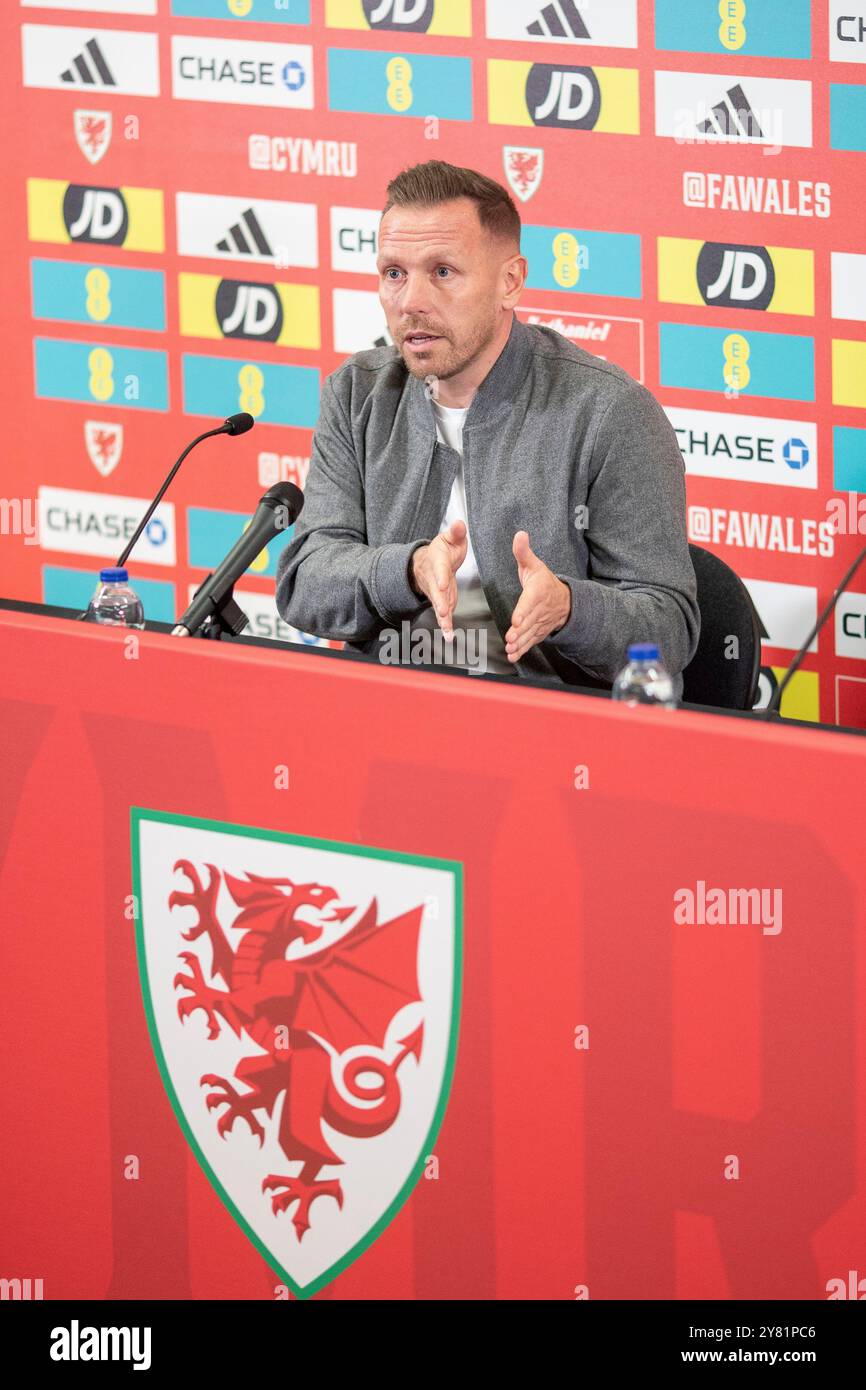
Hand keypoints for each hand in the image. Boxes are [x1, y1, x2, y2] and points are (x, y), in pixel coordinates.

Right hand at [410, 521, 467, 636]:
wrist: (428, 562)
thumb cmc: (443, 549)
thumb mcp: (450, 538)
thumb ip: (456, 533)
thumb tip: (460, 524)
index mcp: (438, 560)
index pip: (439, 568)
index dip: (440, 576)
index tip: (443, 583)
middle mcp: (434, 578)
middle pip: (436, 591)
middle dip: (439, 601)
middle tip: (443, 611)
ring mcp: (436, 592)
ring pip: (438, 605)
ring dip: (442, 618)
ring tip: (447, 630)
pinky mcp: (441, 601)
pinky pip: (442, 614)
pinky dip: (445, 624)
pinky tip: (449, 635)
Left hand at [505, 531, 571, 662]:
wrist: (564, 601)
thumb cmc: (544, 582)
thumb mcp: (534, 565)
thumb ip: (523, 552)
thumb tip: (519, 534)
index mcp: (537, 592)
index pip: (529, 603)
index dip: (523, 612)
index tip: (516, 621)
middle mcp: (539, 610)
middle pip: (528, 622)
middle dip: (519, 632)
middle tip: (510, 638)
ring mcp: (539, 623)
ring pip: (529, 634)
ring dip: (520, 643)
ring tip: (510, 648)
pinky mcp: (537, 633)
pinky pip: (531, 642)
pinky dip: (522, 650)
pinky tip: (513, 655)